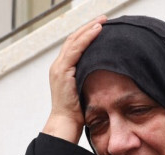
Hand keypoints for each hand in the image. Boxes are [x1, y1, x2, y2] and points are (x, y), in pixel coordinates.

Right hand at [42, 15, 106, 143]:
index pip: (74, 46)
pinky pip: (75, 50)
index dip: (86, 34)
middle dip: (88, 27)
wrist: (66, 123)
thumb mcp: (85, 91)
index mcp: (63, 69)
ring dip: (88, 29)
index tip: (100, 27)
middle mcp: (58, 66)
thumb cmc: (77, 112)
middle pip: (73, 39)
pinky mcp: (62, 72)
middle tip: (103, 19)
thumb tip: (105, 73)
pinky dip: (86, 39)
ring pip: (73, 41)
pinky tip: (96, 32)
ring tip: (102, 21)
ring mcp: (59, 68)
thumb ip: (90, 79)